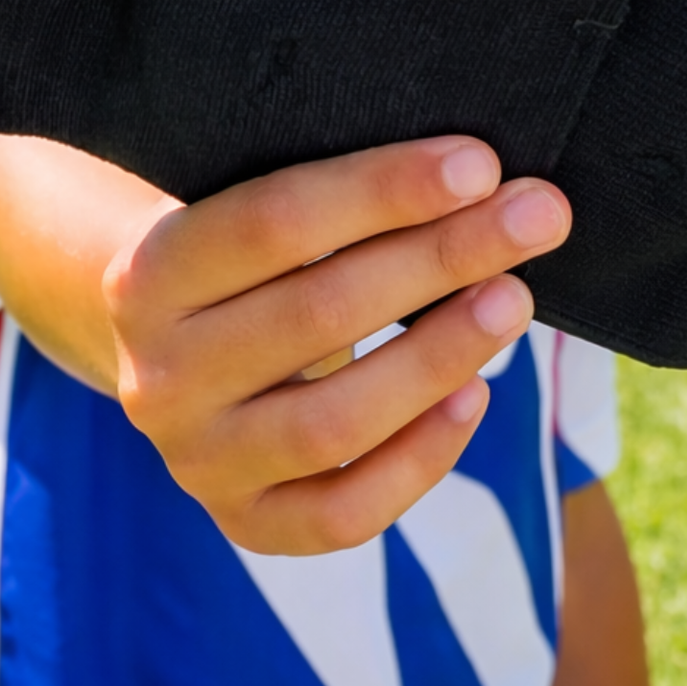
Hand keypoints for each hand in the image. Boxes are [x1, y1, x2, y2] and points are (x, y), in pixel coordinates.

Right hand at [103, 136, 569, 554]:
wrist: (175, 349)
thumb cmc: (246, 261)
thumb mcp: (253, 214)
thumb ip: (335, 200)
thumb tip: (477, 177)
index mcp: (149, 272)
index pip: (275, 222)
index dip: (382, 191)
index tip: (480, 164)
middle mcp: (158, 373)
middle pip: (317, 313)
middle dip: (442, 257)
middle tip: (537, 216)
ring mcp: (197, 459)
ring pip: (333, 422)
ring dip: (439, 354)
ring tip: (514, 298)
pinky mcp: (244, 521)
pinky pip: (345, 511)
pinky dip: (420, 458)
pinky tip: (476, 395)